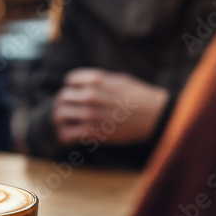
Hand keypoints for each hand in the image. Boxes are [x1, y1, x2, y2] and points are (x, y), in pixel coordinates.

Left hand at [51, 68, 170, 146]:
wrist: (154, 115)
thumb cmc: (140, 96)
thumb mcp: (119, 79)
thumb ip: (99, 81)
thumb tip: (84, 84)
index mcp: (96, 79)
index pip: (69, 80)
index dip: (71, 87)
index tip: (74, 93)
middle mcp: (90, 95)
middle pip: (63, 97)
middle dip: (63, 103)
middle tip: (67, 109)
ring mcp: (89, 114)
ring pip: (60, 115)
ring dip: (60, 119)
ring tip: (64, 123)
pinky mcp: (92, 132)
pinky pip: (66, 134)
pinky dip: (64, 135)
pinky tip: (67, 136)